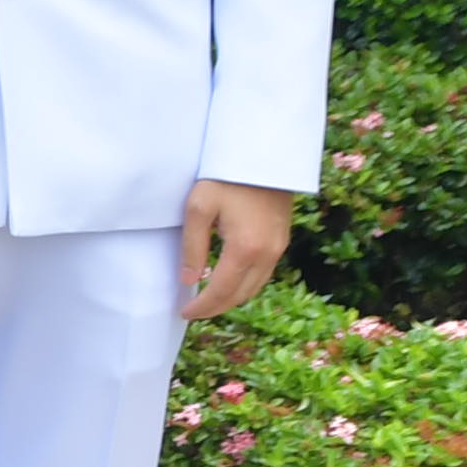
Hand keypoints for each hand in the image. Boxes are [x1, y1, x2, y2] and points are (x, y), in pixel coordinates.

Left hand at [178, 179, 292, 322]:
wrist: (263, 154)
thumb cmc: (225, 177)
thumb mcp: (198, 208)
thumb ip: (193, 247)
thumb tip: (189, 280)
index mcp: (245, 249)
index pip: (221, 292)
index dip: (202, 307)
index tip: (184, 313)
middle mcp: (267, 254)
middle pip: (240, 295)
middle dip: (216, 307)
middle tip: (193, 309)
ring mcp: (278, 248)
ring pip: (255, 287)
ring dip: (231, 297)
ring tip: (208, 298)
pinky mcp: (282, 240)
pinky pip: (264, 273)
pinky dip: (245, 284)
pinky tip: (229, 279)